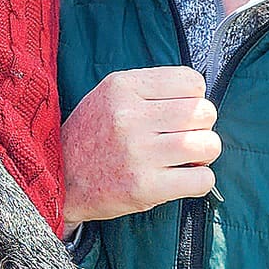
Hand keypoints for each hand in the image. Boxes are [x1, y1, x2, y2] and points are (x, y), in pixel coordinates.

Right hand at [61, 65, 219, 226]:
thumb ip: (151, 89)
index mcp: (122, 87)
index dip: (193, 98)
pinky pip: (202, 180)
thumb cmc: (92, 135)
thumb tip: (201, 97)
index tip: (178, 112)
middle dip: (202, 126)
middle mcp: (129, 116)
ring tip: (186, 158)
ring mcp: (138, 152)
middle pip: (204, 112)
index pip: (192, 81)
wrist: (60, 178)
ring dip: (204, 153)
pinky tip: (182, 179)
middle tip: (183, 136)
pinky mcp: (145, 187)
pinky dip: (200, 181)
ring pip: (209, 144)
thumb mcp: (109, 95)